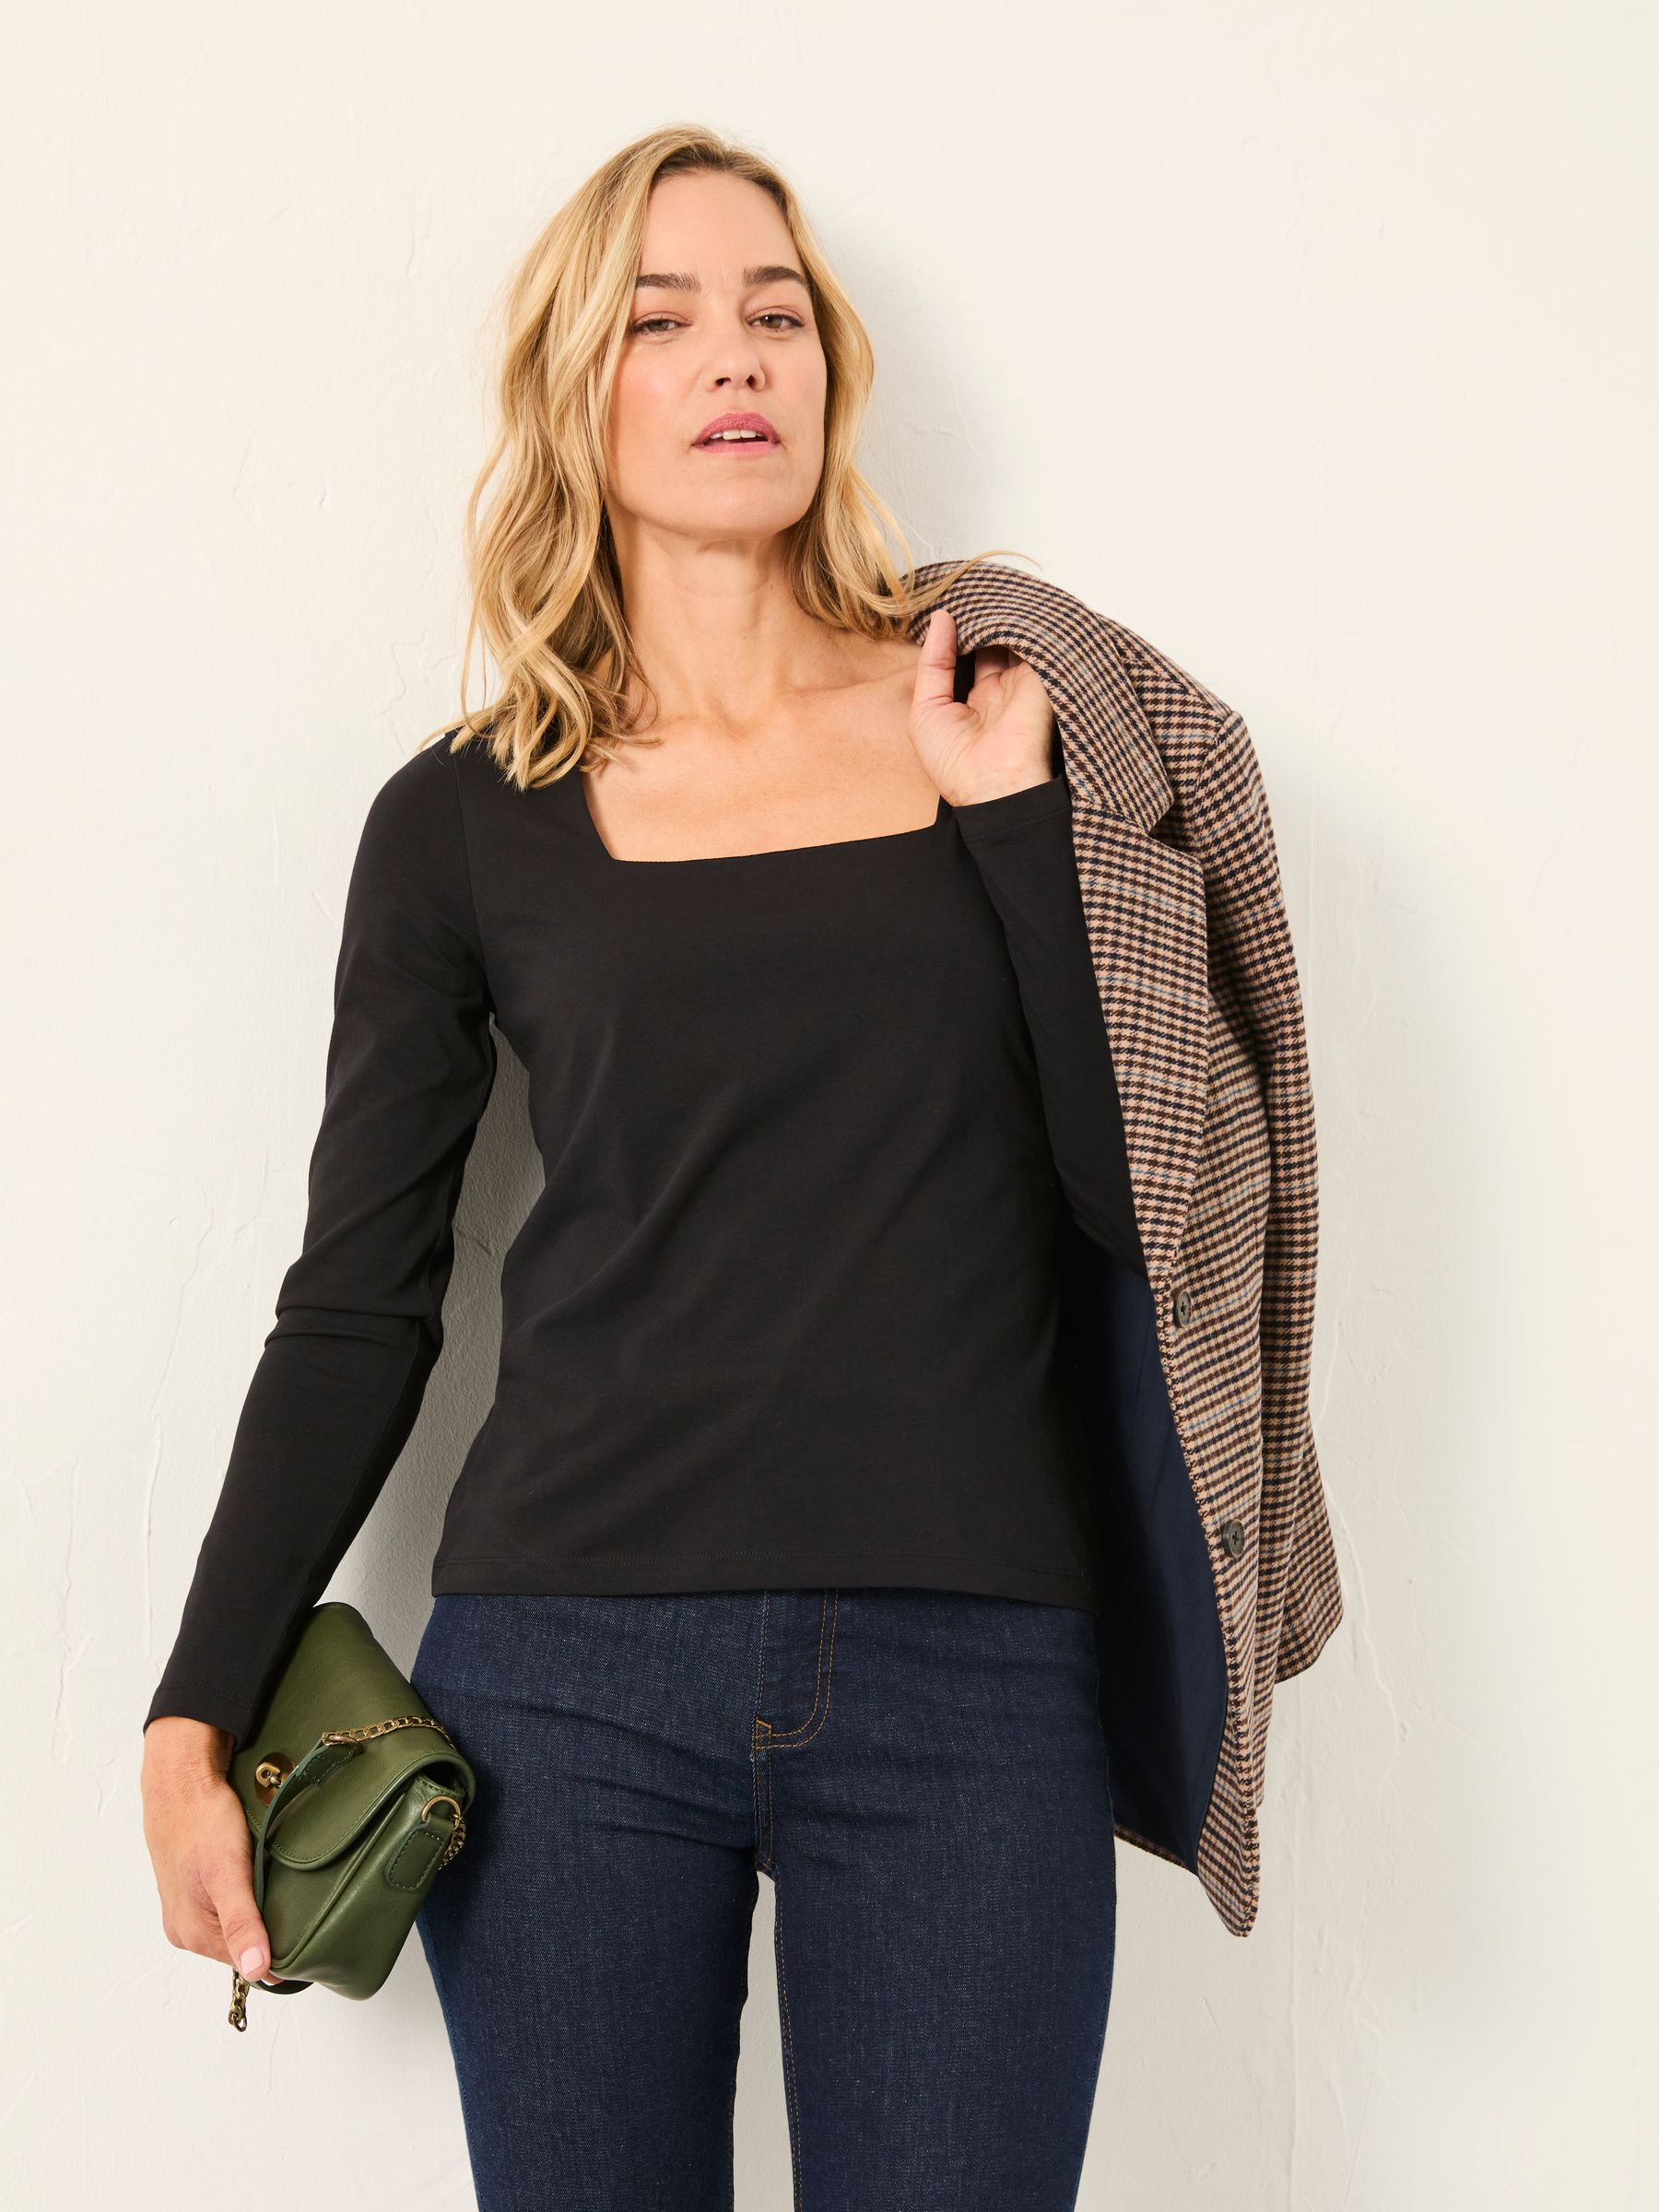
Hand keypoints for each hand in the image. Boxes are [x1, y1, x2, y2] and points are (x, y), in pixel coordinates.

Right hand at [142, 1718, 279, 1988]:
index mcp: (191, 1933)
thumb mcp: (227, 1874)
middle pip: (239, 1945)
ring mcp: (188, 1904)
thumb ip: (241, 1924)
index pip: (246, 1964)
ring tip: (277, 1890)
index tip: (307, 1938)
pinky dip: (245, 1894)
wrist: (180, 1779)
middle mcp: (185, 1926)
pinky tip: (256, 1878)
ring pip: (234, 1923)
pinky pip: (227, 1901)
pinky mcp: (194, 1883)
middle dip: (267, 1932)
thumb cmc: (201, 1821)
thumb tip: (256, 1970)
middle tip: (297, 1908)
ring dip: (257, 1911)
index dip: (277, 1953)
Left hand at [908, 605, 1058, 806]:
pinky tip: (993, 599)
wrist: (993, 785)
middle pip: (989, 639)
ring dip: (992, 613)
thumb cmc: (954, 762)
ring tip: (972, 590)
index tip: (943, 608)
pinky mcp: (1041, 673)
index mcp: (975, 700)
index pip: (967, 654)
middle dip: (974, 618)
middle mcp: (1001, 688)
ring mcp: (1022, 679)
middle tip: (959, 591)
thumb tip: (941, 618)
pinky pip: (1029, 636)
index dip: (955, 632)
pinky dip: (1014, 617)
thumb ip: (932, 664)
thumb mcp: (925, 710)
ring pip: (1009, 633)